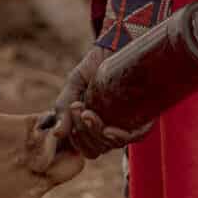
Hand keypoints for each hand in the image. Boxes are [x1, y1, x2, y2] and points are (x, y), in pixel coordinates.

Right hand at [38, 47, 152, 159]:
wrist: (116, 47)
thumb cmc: (94, 67)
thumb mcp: (74, 85)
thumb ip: (63, 108)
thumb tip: (56, 134)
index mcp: (91, 126)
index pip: (83, 148)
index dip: (75, 138)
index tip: (72, 111)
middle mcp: (108, 130)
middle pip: (94, 150)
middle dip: (82, 132)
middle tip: (78, 107)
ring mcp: (124, 126)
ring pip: (108, 145)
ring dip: (95, 132)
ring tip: (88, 112)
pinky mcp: (141, 120)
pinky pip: (131, 138)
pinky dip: (118, 137)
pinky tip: (108, 129)